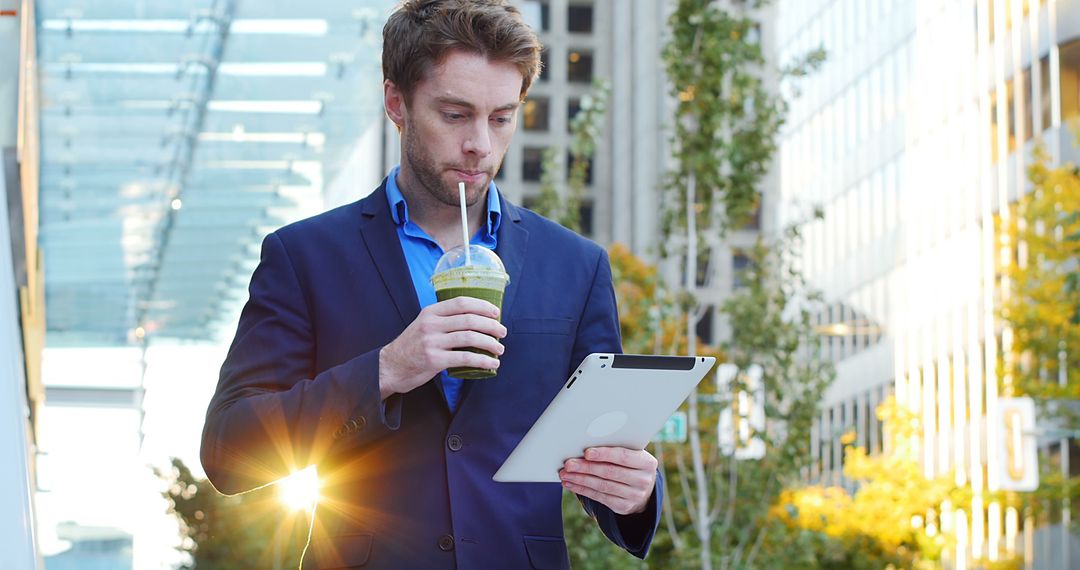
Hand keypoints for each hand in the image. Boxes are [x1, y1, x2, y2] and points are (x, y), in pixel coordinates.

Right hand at [379, 297, 505, 399]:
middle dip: (491, 325)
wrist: (390, 367)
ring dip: (490, 343)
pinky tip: (491, 363)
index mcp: (430, 312)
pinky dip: (482, 360)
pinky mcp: (434, 360)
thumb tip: (476, 320)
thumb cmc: (411, 347)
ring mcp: (432, 342)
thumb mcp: (423, 325)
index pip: (461, 302)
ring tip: (499, 349)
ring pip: (470, 337)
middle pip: (469, 319)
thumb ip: (444, 320)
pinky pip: (465, 358)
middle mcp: (431, 324)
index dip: (482, 306)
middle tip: (502, 332)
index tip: (496, 312)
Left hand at [559, 447, 657, 514]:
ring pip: (602, 486)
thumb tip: (586, 444)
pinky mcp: (624, 506)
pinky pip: (599, 497)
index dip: (604, 454)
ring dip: (580, 480)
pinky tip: (571, 484)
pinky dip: (582, 490)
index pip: (623, 457)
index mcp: (647, 462)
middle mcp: (643, 480)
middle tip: (568, 464)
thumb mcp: (631, 454)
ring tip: (565, 474)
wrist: (643, 489)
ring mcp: (634, 496)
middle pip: (609, 472)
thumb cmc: (631, 464)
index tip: (586, 452)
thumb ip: (616, 448)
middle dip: (586, 467)